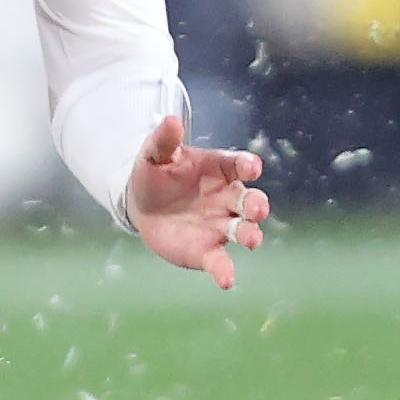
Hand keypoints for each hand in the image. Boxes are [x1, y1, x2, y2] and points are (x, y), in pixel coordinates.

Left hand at [127, 114, 268, 288]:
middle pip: (249, 200)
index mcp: (219, 170)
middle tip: (257, 207)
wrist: (143, 206)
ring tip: (251, 239)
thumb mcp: (155, 154)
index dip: (246, 164)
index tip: (251, 165)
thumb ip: (164, 140)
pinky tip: (226, 280)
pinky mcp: (208, 250)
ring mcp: (221, 225)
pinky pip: (221, 261)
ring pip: (243, 230)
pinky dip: (226, 271)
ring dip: (250, 235)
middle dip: (257, 204)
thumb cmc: (156, 174)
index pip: (238, 165)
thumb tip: (170, 119)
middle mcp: (228, 199)